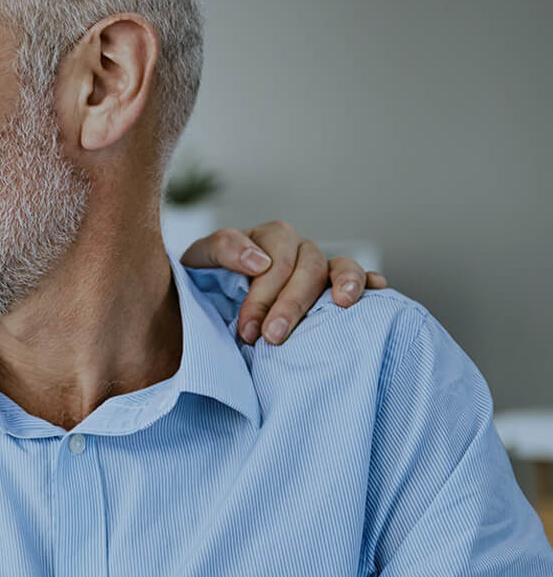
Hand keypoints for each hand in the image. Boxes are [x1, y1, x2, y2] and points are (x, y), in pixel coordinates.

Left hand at [180, 220, 387, 345]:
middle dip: (290, 303)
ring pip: (337, 265)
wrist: (214, 302)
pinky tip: (378, 291)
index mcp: (262, 239)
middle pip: (304, 266)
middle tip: (273, 337)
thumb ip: (220, 251)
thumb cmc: (206, 285)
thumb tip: (258, 262)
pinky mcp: (335, 283)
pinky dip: (370, 281)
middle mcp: (294, 248)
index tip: (247, 329)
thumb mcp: (197, 264)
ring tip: (343, 302)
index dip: (260, 294)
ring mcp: (317, 264)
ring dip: (343, 281)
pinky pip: (361, 276)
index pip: (269, 257)